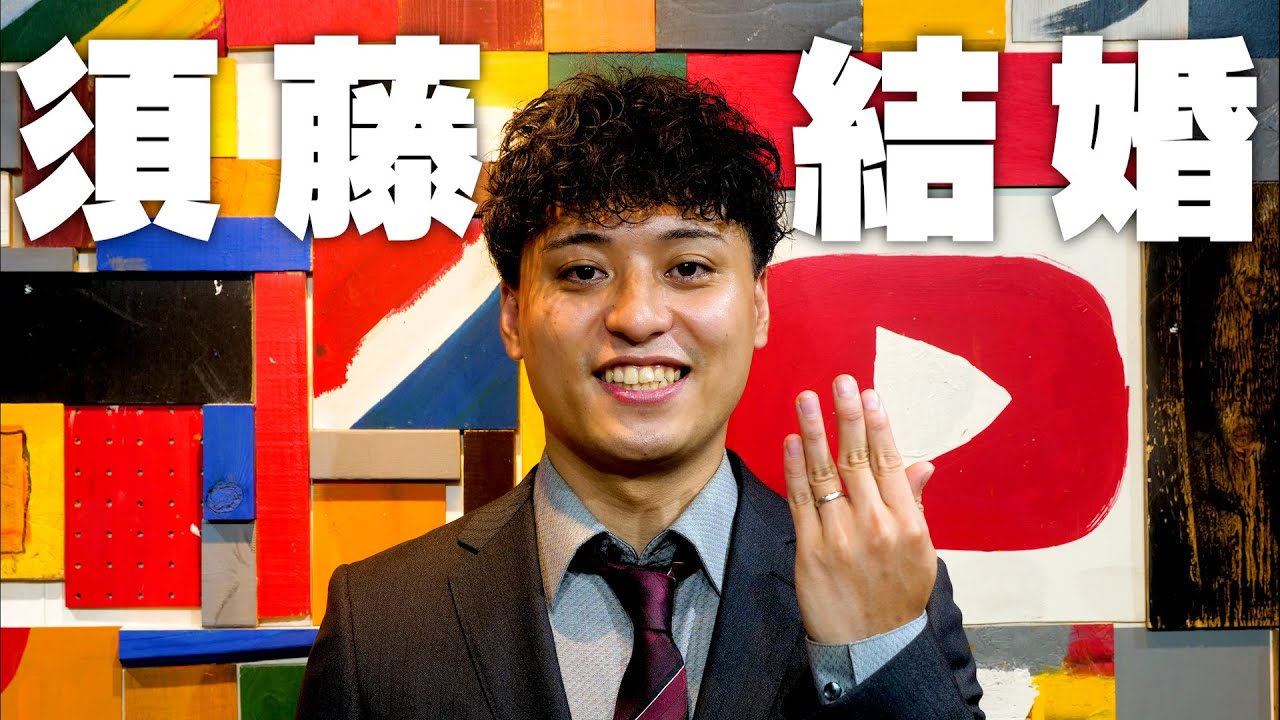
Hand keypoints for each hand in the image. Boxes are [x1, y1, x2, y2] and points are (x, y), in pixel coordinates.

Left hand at [783, 375, 937, 643]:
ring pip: (826, 474)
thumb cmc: (897, 598)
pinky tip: (792, 441)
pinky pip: (801, 501)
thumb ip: (915, 505)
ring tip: (807, 399)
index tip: (870, 395)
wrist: (871, 647)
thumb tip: (922, 465)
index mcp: (908, 524)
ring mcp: (841, 537)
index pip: (891, 463)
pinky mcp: (811, 550)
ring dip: (815, 432)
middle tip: (840, 382)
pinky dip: (794, 469)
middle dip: (847, 416)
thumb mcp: (921, 553)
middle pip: (857, 460)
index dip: (878, 426)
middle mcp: (876, 526)